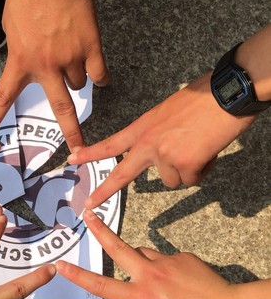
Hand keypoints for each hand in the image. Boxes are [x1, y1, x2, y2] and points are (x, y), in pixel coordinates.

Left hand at [0, 0, 108, 151]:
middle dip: (72, 133)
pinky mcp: (92, 47)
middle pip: (62, 109)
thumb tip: (27, 62)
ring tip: (71, 60)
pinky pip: (100, 73)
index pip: (3, 98)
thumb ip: (18, 50)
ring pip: (79, 85)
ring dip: (75, 80)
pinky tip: (96, 69)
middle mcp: (47, 66)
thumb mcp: (10, 26)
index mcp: (21, 61)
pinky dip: (99, 75)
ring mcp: (72, 58)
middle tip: (79, 150)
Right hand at [56, 210, 239, 298]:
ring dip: (143, 262)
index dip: (79, 276)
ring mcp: (167, 262)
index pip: (102, 285)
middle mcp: (150, 275)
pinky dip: (170, 269)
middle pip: (118, 247)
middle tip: (88, 215)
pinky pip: (168, 259)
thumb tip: (143, 296)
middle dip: (100, 230)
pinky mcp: (183, 256)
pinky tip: (186, 285)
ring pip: (144, 254)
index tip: (62, 265)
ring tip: (162, 284)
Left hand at [68, 73, 254, 206]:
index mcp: (143, 127)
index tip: (72, 158)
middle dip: (104, 191)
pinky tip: (209, 151)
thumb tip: (167, 154)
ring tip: (200, 147)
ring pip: (173, 180)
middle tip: (88, 204)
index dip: (91, 152)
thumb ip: (161, 134)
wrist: (226, 94)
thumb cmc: (204, 97)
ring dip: (188, 169)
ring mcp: (165, 155)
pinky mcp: (184, 164)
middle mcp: (149, 143)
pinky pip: (193, 179)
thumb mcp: (169, 112)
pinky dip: (203, 169)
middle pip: (122, 174)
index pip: (112, 143)